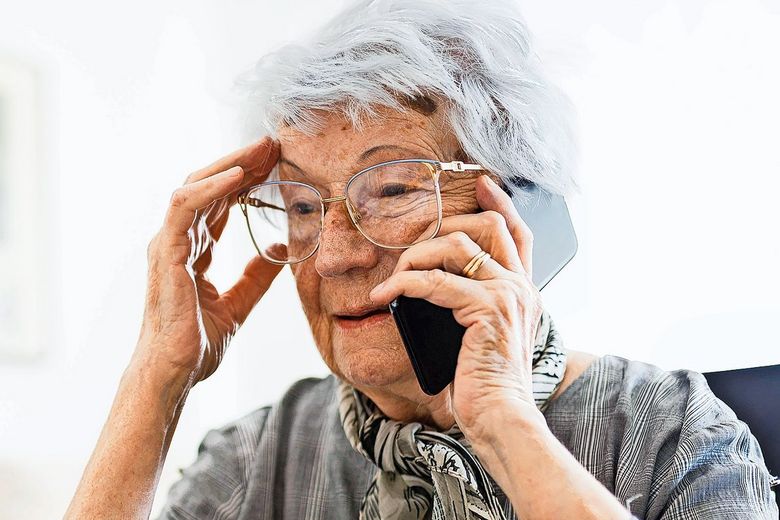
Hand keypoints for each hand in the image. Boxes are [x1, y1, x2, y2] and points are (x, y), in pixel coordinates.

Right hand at [137, 137, 281, 385]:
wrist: (175, 373)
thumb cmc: (196, 343)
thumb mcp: (238, 303)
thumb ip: (256, 277)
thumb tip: (278, 250)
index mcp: (194, 251)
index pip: (222, 203)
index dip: (248, 181)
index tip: (277, 163)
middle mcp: (179, 241)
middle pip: (210, 187)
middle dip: (242, 163)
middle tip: (274, 144)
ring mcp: (169, 244)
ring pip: (196, 187)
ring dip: (229, 165)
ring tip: (262, 149)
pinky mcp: (165, 253)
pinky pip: (185, 207)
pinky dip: (211, 187)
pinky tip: (239, 175)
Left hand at [369, 175, 542, 440]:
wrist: (500, 417)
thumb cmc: (484, 384)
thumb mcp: (481, 336)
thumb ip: (470, 305)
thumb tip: (430, 283)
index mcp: (523, 292)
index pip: (518, 234)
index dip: (500, 203)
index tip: (480, 183)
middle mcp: (521, 288)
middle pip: (486, 227)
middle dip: (444, 226)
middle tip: (412, 247)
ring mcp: (507, 296)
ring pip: (456, 246)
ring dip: (417, 256)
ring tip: (395, 277)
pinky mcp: (487, 310)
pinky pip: (435, 282)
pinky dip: (404, 283)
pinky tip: (386, 294)